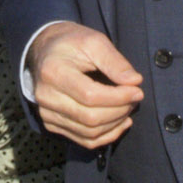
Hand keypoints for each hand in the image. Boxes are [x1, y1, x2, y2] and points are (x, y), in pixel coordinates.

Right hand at [26, 21, 143, 147]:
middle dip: (120, 111)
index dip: (118, 97)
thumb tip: (134, 82)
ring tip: (128, 108)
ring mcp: (46, 113)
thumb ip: (114, 62)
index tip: (137, 90)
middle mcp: (46, 96)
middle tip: (134, 98)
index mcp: (54, 72)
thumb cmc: (71, 44)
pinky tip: (119, 123)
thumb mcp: (94, 42)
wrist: (45, 51)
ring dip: (115, 124)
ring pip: (89, 132)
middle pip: (90, 118)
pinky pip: (83, 140)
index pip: (90, 95)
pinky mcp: (52, 123)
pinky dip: (106, 136)